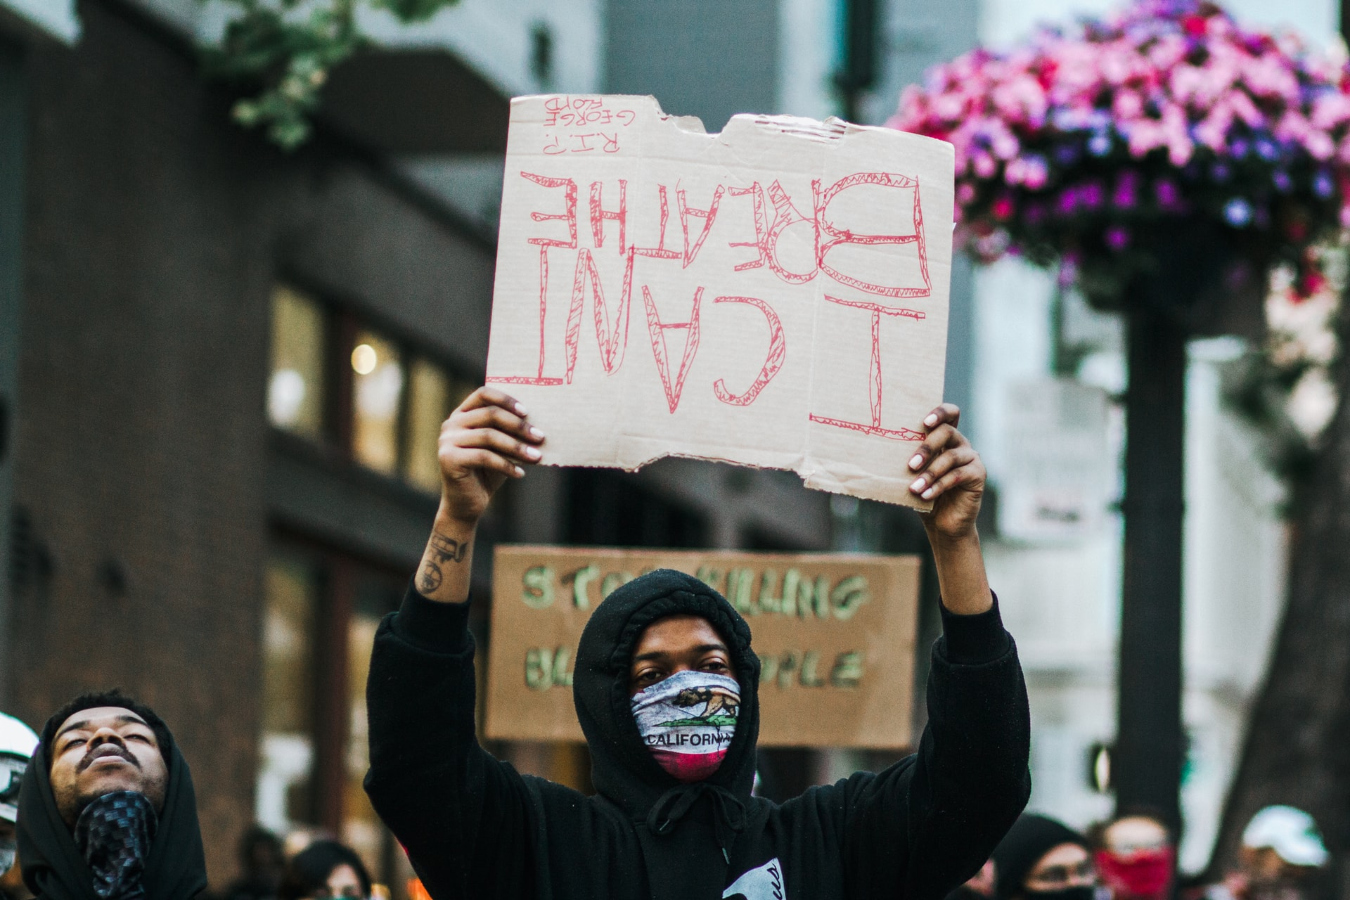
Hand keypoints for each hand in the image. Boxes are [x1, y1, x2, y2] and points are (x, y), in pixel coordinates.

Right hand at [436, 387, 544, 526]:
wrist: (467, 504)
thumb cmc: (487, 472)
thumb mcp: (501, 448)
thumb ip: (509, 433)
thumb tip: (538, 424)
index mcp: (462, 414)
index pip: (483, 393)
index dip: (506, 399)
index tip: (527, 412)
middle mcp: (451, 424)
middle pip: (490, 414)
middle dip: (519, 426)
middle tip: (540, 437)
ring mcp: (447, 440)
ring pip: (489, 436)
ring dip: (517, 447)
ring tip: (536, 458)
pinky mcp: (448, 458)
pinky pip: (484, 456)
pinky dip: (506, 465)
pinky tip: (520, 474)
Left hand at [907, 404, 984, 542]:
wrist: (942, 522)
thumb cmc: (924, 493)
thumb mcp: (914, 475)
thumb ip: (909, 460)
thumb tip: (882, 452)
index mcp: (946, 438)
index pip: (949, 414)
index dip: (940, 412)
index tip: (925, 422)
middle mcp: (960, 444)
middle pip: (947, 432)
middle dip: (926, 448)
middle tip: (910, 465)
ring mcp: (971, 458)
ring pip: (950, 457)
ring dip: (929, 473)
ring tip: (914, 488)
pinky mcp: (978, 474)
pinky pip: (957, 475)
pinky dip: (938, 486)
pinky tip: (925, 496)